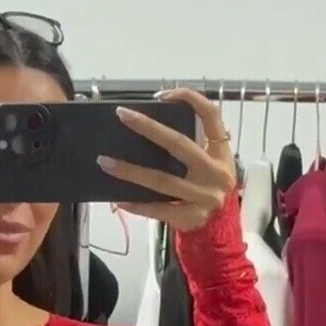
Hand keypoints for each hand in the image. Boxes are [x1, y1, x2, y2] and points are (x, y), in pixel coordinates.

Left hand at [98, 88, 236, 230]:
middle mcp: (214, 172)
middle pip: (179, 144)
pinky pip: (157, 209)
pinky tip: (118, 199)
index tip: (161, 95)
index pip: (211, 115)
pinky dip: (137, 205)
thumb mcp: (212, 165)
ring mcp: (203, 196)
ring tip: (105, 162)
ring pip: (161, 180)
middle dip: (149, 128)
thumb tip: (148, 130)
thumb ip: (193, 147)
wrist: (220, 230)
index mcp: (221, 153)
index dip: (189, 99)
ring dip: (130, 171)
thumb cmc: (208, 190)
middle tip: (123, 115)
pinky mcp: (189, 217)